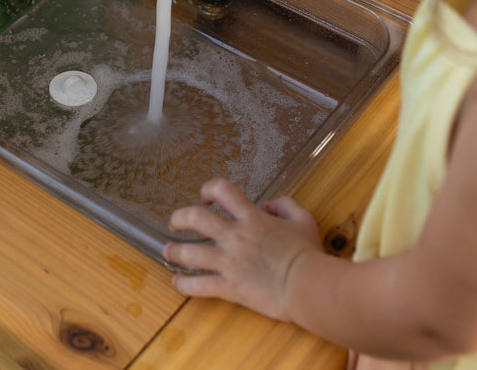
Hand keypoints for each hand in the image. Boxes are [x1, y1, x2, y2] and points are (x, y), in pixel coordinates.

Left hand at [163, 177, 323, 321]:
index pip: (222, 190)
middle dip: (179, 218)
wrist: (308, 286)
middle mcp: (235, 236)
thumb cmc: (308, 254)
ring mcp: (229, 262)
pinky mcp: (229, 287)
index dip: (208, 189)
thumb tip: (267, 204)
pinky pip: (199, 286)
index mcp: (252, 218)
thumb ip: (284, 205)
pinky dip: (184, 285)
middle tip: (174, 224)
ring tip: (168, 252)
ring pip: (190, 253)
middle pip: (195, 218)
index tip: (206, 198)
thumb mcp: (303, 219)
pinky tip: (177, 283)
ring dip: (174, 252)